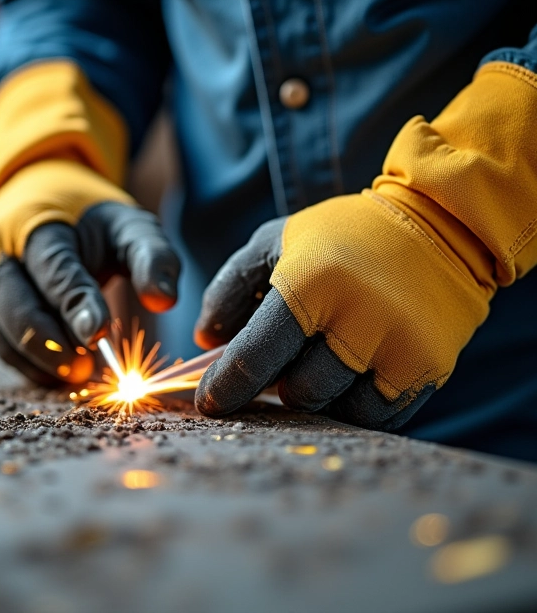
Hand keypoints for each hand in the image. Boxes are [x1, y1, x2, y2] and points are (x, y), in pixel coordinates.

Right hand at [0, 159, 179, 384]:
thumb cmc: (91, 221)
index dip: (76, 306)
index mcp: (37, 225)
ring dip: (42, 363)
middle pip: (19, 310)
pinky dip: (29, 366)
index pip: (55, 271)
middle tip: (90, 369)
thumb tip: (164, 301)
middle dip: (55, 346)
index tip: (100, 334)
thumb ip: (152, 257)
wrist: (39, 201)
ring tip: (80, 372)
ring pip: (5, 336)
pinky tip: (60, 372)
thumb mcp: (129, 225)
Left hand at [194, 192, 489, 429]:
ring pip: (337, 408)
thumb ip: (230, 286)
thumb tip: (205, 341)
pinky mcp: (428, 366)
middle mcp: (356, 318)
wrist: (436, 225)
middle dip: (281, 381)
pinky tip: (352, 374)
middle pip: (298, 390)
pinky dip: (354, 404)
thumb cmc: (341, 236)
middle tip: (285, 359)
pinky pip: (377, 416)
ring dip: (319, 393)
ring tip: (322, 359)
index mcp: (311, 283)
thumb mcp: (274, 241)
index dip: (226, 387)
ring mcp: (398, 346)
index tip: (210, 404)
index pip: (255, 356)